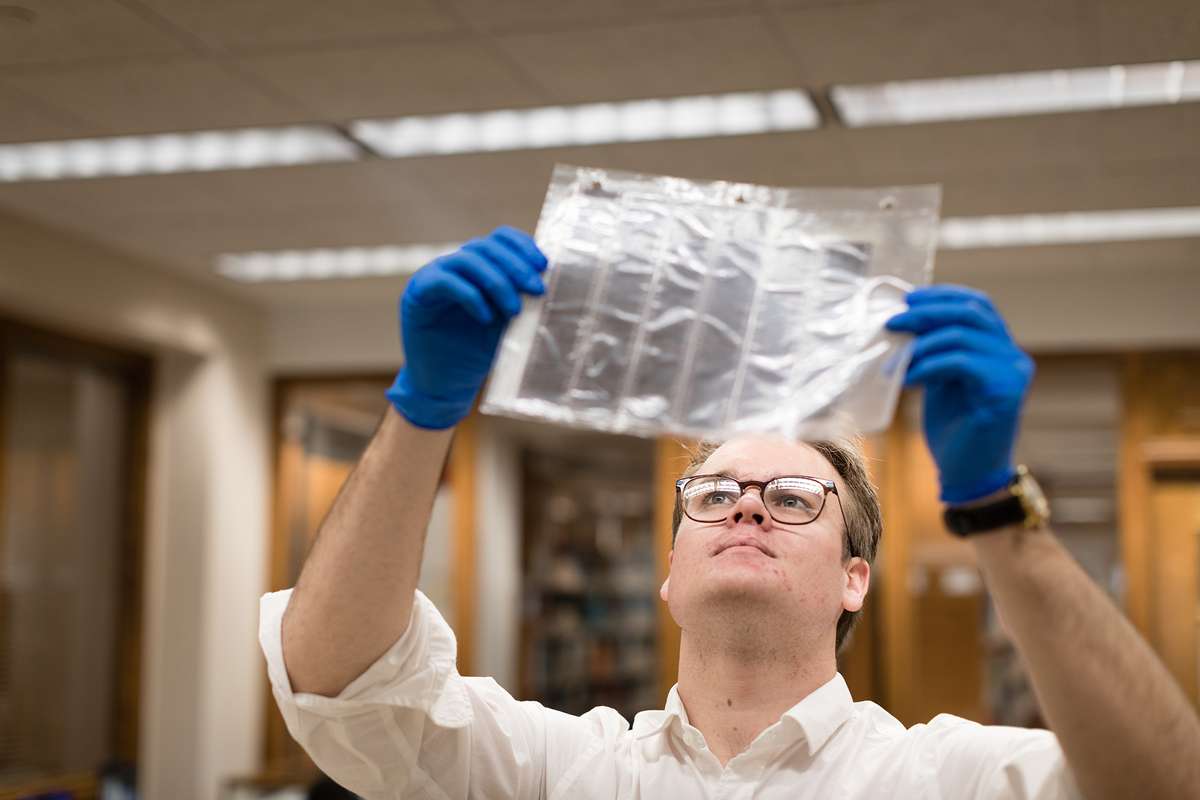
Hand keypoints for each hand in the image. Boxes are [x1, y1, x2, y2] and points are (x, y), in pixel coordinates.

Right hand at [385, 226, 546, 428]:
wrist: (446, 385)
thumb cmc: (478, 353)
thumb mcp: (508, 322)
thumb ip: (521, 299)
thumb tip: (548, 284)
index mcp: (479, 266)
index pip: (500, 238)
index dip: (523, 246)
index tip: (544, 267)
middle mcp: (455, 265)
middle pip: (486, 246)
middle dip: (516, 266)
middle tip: (537, 290)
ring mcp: (435, 275)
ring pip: (468, 260)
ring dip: (497, 282)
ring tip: (515, 310)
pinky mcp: (417, 293)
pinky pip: (445, 281)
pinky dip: (471, 296)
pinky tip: (486, 318)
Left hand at [885, 285, 1033, 503]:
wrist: (969, 475)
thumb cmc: (953, 430)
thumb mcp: (941, 380)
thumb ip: (935, 351)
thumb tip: (903, 322)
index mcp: (1000, 348)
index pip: (977, 305)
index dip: (943, 296)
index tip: (909, 298)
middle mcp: (1012, 355)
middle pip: (971, 313)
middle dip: (927, 313)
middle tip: (892, 322)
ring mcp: (1012, 373)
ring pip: (962, 336)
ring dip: (919, 345)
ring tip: (892, 361)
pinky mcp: (1004, 392)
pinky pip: (960, 363)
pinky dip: (927, 366)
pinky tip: (906, 379)